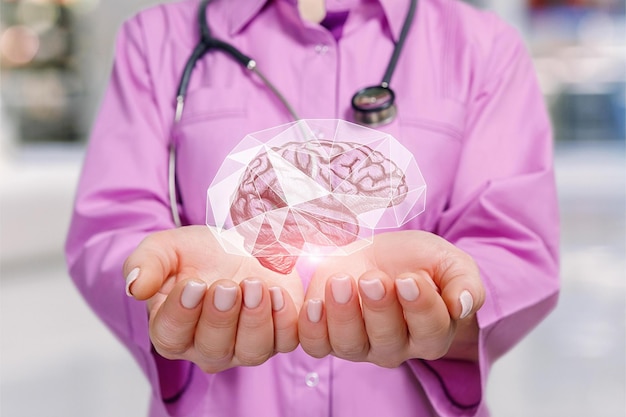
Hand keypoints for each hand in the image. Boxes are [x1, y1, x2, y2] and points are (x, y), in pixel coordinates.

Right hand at [123, 226, 302, 372]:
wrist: (241, 244)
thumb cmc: (200, 253)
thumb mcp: (166, 248)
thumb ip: (145, 264)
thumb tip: (134, 287)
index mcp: (172, 330)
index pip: (170, 335)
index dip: (182, 313)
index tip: (193, 283)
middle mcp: (208, 347)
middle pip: (212, 348)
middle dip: (221, 316)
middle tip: (227, 285)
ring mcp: (245, 346)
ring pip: (252, 350)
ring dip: (254, 319)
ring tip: (254, 285)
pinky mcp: (278, 335)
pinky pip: (285, 341)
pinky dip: (284, 320)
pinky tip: (277, 292)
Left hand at [298, 230, 484, 366]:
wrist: (375, 253)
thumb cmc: (413, 259)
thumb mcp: (447, 260)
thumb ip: (464, 282)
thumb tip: (464, 305)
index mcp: (432, 332)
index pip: (431, 329)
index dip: (420, 306)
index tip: (410, 279)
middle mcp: (396, 346)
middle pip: (388, 340)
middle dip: (380, 308)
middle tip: (373, 278)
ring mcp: (360, 346)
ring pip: (351, 344)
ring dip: (344, 314)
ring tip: (341, 282)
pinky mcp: (327, 338)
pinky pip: (317, 345)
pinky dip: (313, 328)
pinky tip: (314, 304)